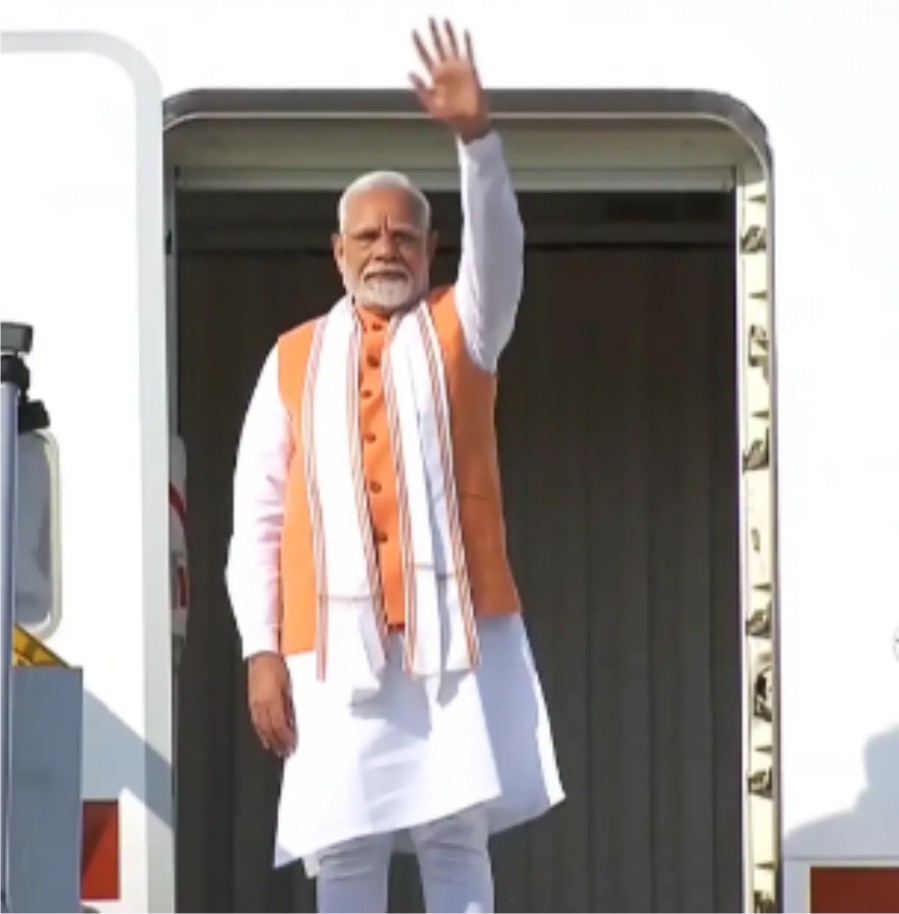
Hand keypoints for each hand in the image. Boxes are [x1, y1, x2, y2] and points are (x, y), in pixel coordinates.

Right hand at [247, 652, 295, 756]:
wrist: (261, 654)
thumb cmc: (277, 666)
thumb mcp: (288, 686)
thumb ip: (288, 705)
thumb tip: (292, 721)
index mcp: (272, 700)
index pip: (279, 726)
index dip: (285, 738)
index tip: (292, 745)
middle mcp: (261, 704)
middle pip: (269, 730)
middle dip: (277, 743)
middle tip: (285, 752)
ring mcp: (253, 703)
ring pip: (260, 727)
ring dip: (268, 739)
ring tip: (275, 749)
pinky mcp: (250, 701)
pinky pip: (255, 721)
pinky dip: (260, 731)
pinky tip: (264, 736)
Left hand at [410, 19, 490, 142]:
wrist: (470, 123)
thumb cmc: (451, 118)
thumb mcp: (432, 106)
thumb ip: (421, 90)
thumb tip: (409, 73)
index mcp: (435, 78)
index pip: (425, 57)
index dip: (419, 45)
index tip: (414, 32)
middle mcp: (446, 71)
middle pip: (438, 47)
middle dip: (434, 33)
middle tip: (429, 18)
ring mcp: (459, 70)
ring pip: (453, 47)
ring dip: (449, 33)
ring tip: (445, 20)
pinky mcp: (471, 71)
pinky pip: (469, 53)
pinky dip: (467, 43)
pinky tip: (464, 32)